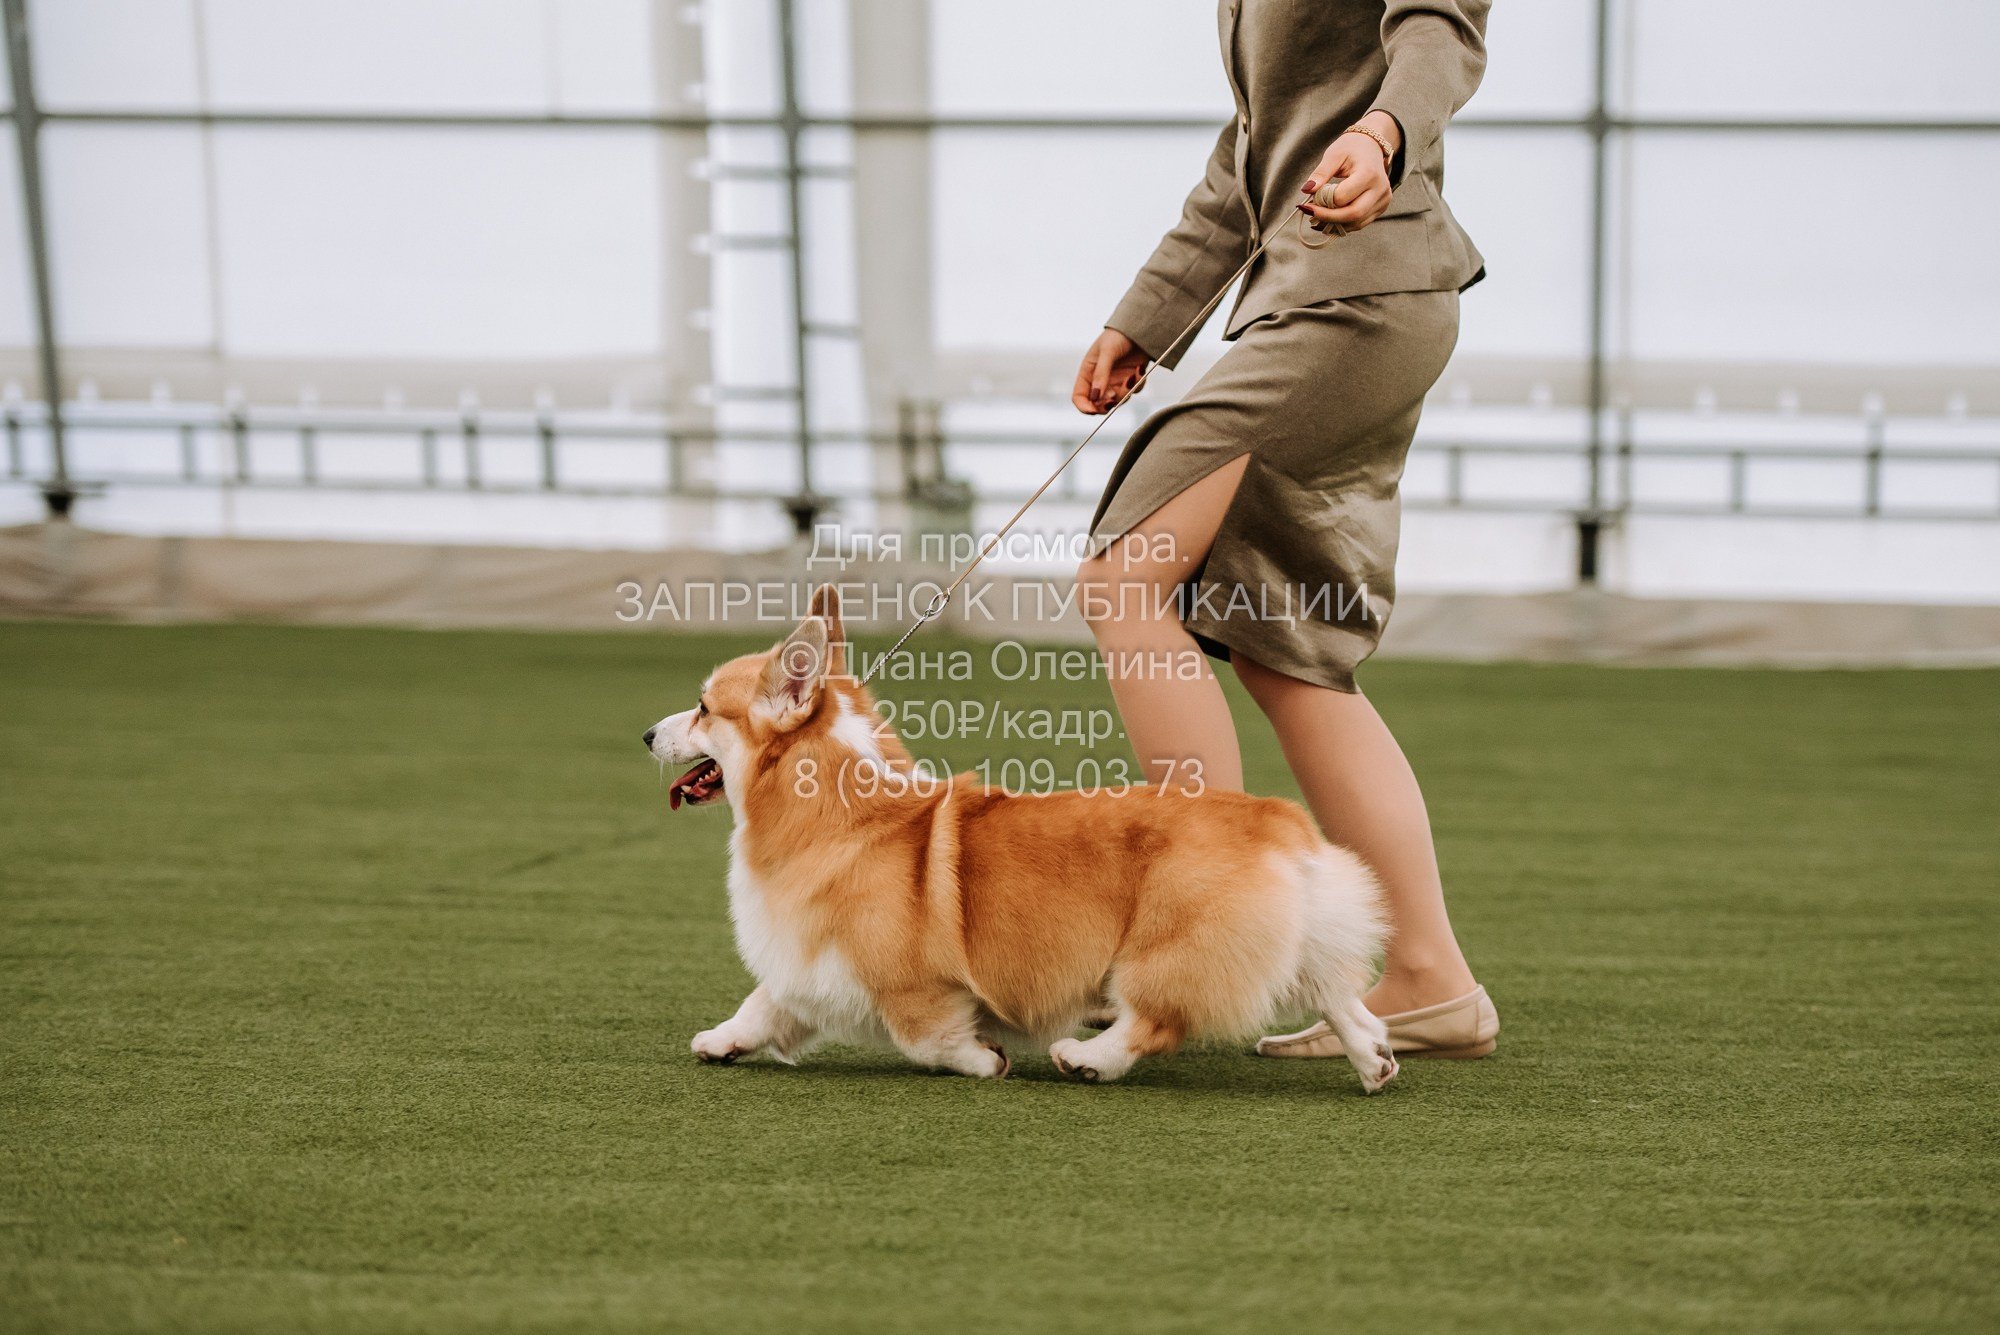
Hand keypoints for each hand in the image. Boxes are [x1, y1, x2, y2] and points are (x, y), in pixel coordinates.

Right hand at [1071, 327, 1149, 414]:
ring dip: (1126, 392)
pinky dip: (1138, 384)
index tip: (1093, 411)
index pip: (1079, 397)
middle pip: (1099, 404)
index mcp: (1087, 373)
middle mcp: (1099, 380)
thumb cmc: (1117, 335)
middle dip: (1108, 403)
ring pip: (1118, 400)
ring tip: (1133, 375)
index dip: (1084, 407)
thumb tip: (1095, 397)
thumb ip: (1101, 375)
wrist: (1139, 327)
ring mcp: (1115, 381)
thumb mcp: (1107, 353)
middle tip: (1116, 396)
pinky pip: (1133, 391)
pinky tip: (1140, 369)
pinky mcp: (1130, 380)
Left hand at [1298, 112, 1400, 233]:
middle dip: (1328, 218)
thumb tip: (1306, 190)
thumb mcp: (1334, 155)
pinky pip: (1360, 223)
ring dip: (1334, 224)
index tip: (1306, 203)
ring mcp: (1383, 200)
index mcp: (1369, 173)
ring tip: (1317, 217)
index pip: (1342, 198)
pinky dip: (1343, 224)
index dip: (1322, 203)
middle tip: (1310, 214)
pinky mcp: (1381, 207)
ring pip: (1357, 223)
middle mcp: (1380, 189)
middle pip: (1353, 214)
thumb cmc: (1351, 148)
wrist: (1371, 146)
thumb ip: (1321, 173)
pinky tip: (1329, 218)